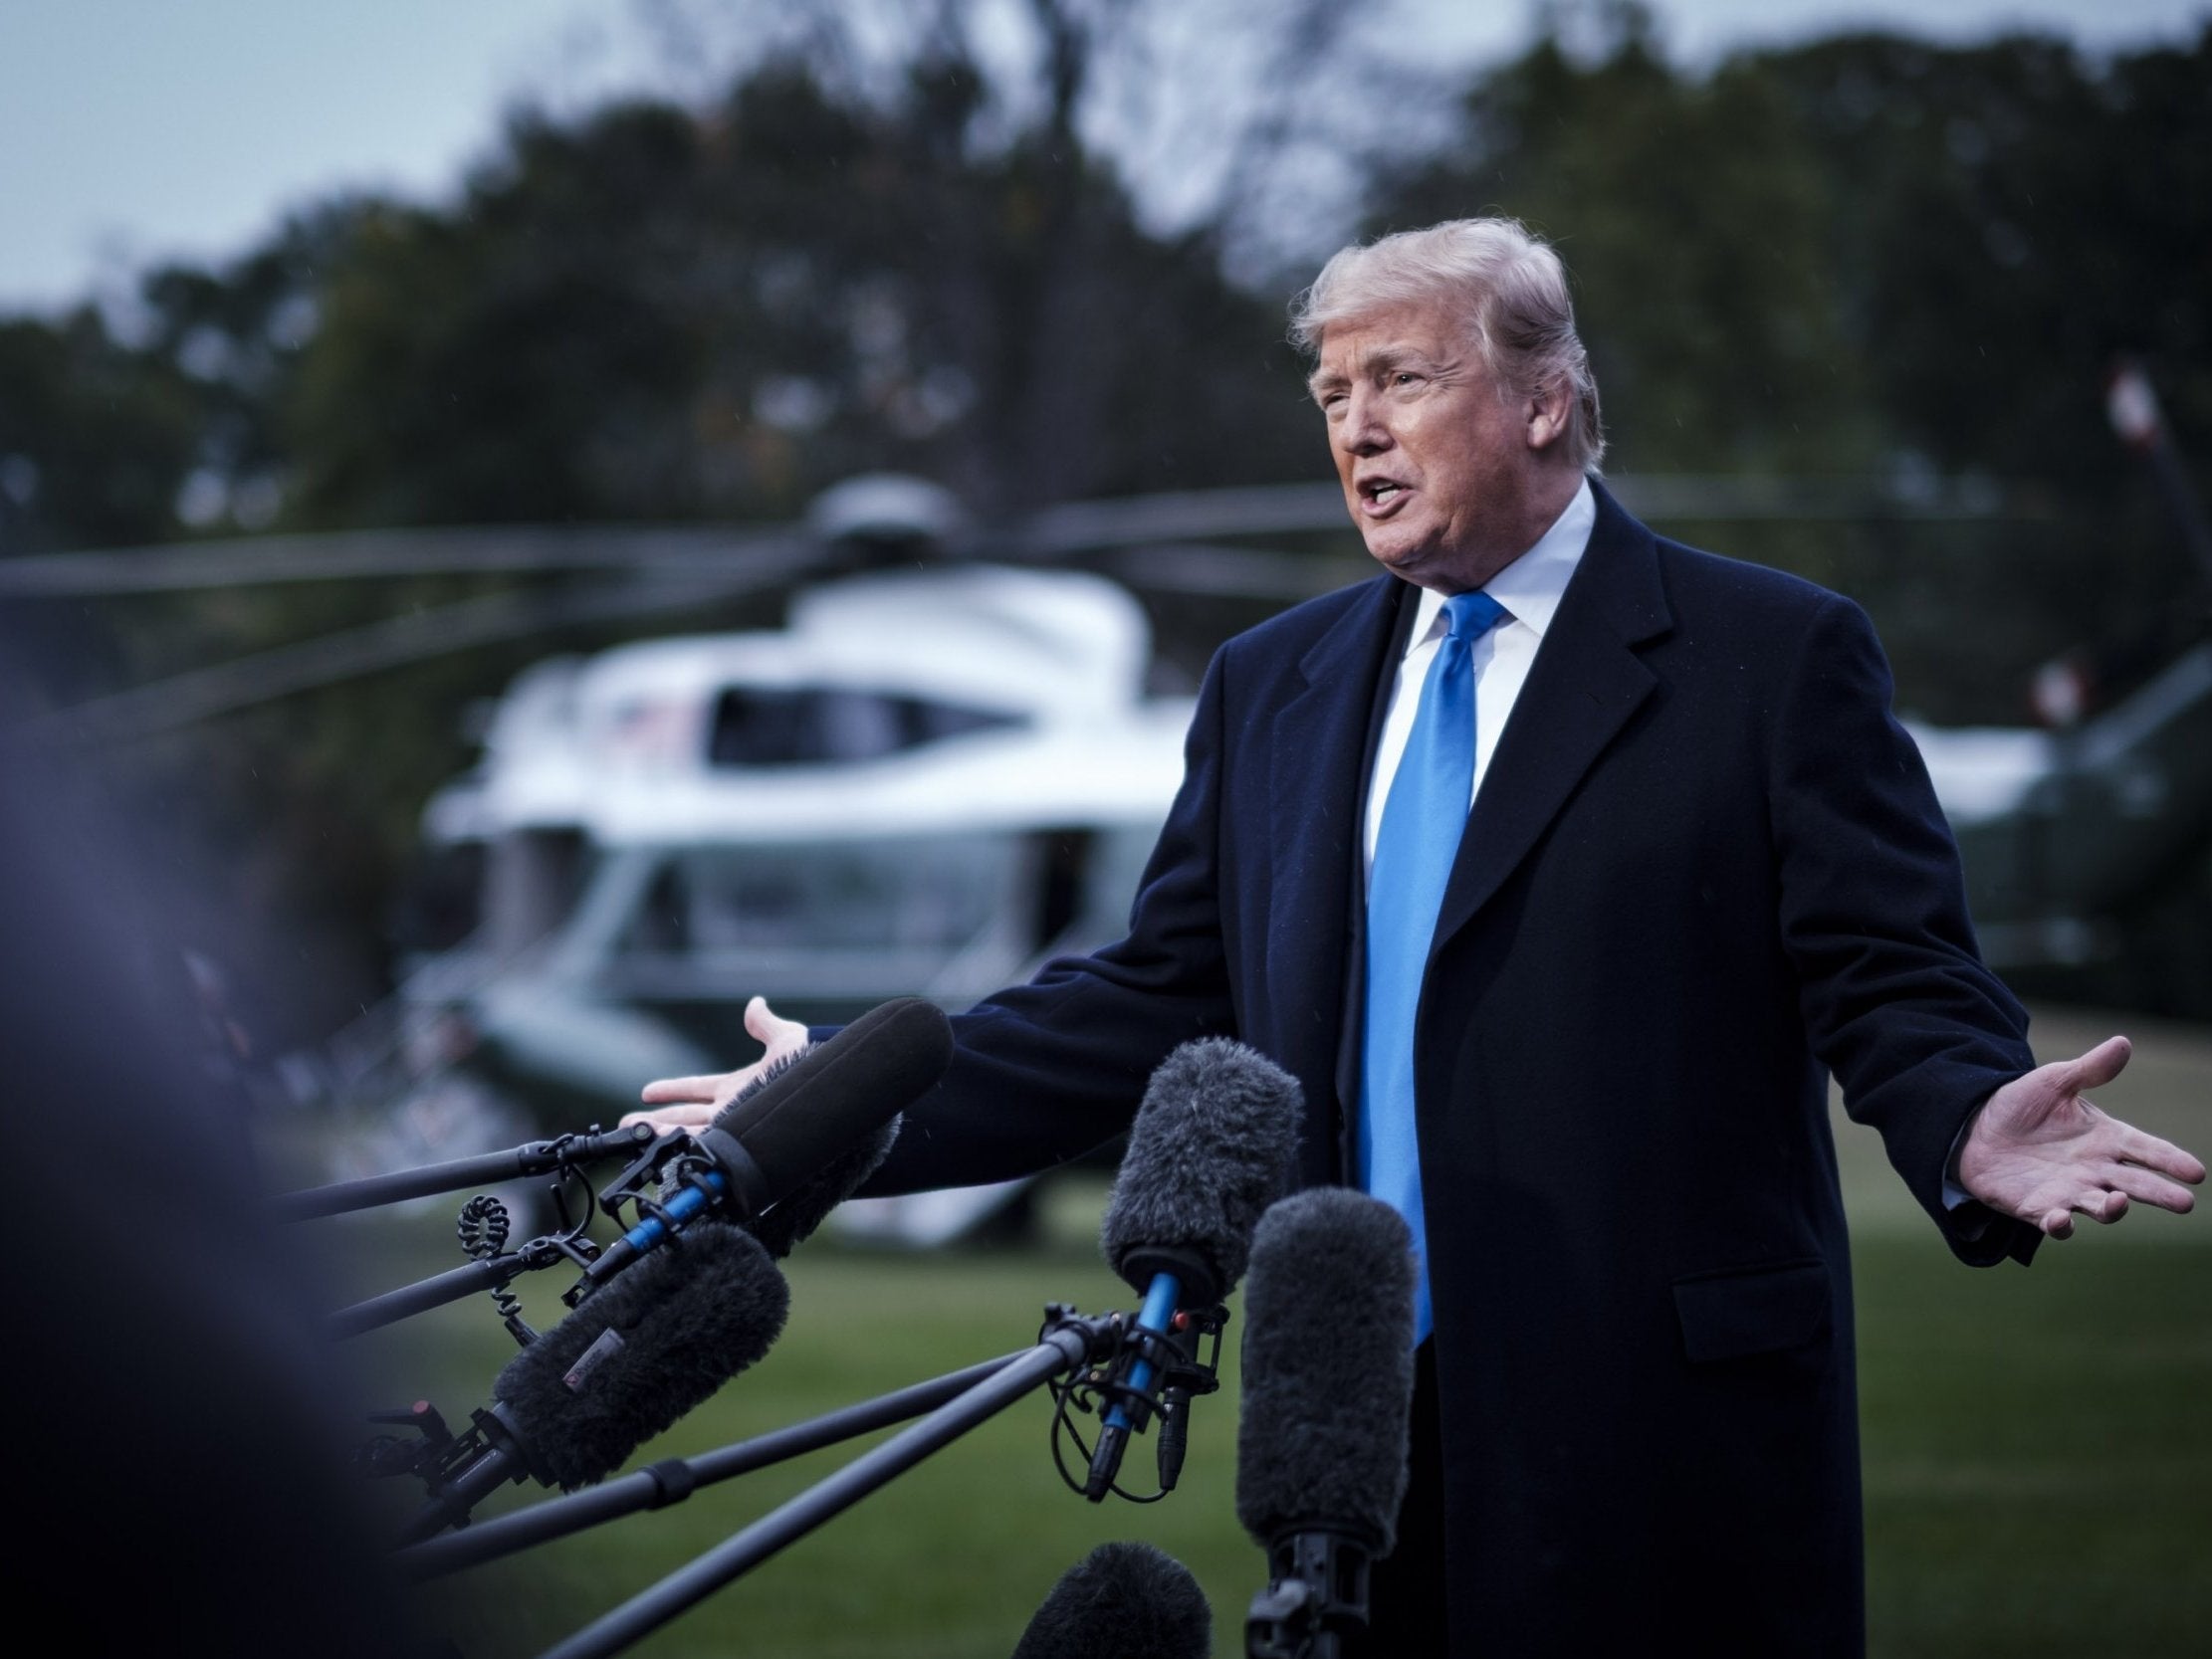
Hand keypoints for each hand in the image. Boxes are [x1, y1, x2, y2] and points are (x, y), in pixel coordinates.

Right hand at [622, 996, 811, 1134]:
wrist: (824, 1090)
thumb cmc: (811, 1067)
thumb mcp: (786, 1040)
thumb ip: (765, 1024)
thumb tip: (755, 1004)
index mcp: (738, 1087)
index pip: (696, 1089)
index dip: (672, 1089)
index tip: (647, 1092)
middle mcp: (732, 1109)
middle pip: (685, 1115)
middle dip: (657, 1118)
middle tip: (628, 1123)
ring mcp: (735, 1125)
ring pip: (688, 1132)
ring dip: (660, 1132)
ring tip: (633, 1134)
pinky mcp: (739, 1138)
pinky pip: (705, 1144)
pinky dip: (683, 1145)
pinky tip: (661, 1147)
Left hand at [1957, 1035, 2204, 1238]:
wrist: (1975, 1128)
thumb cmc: (2022, 1105)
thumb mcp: (2054, 1082)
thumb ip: (2089, 1069)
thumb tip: (2123, 1043)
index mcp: (2106, 1139)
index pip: (2147, 1150)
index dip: (2171, 1160)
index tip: (2196, 1172)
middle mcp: (2095, 1170)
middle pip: (2135, 1185)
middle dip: (2160, 1194)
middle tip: (2185, 1203)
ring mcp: (2069, 1192)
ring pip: (2101, 1207)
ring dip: (2112, 1209)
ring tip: (2120, 1202)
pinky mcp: (2038, 1208)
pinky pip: (2055, 1222)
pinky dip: (2061, 1225)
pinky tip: (2062, 1219)